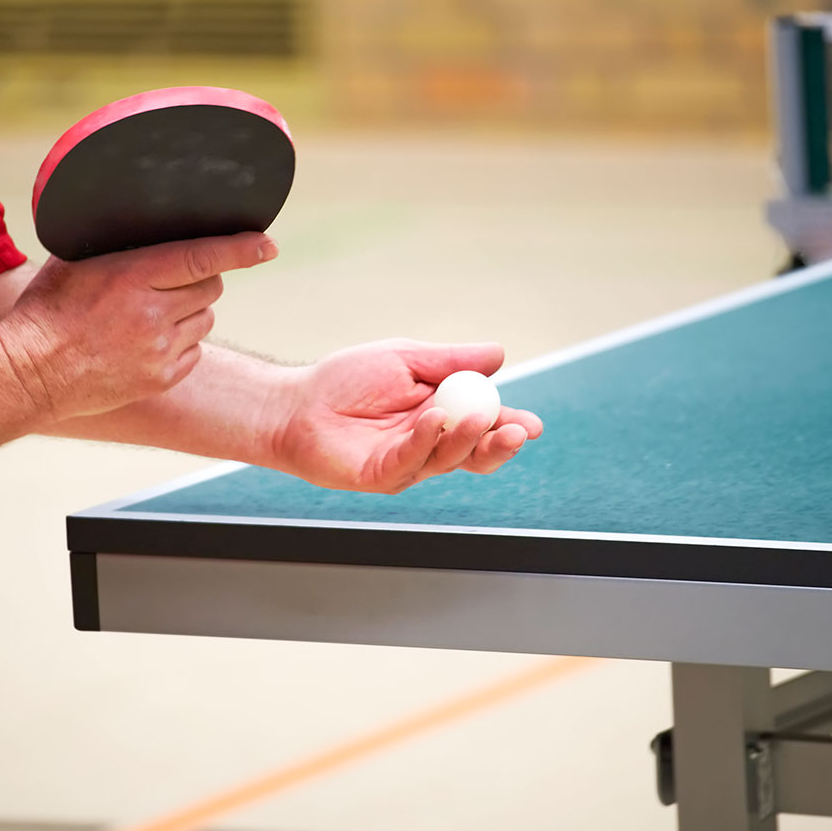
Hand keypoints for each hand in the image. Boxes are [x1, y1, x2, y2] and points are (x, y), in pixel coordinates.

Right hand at [0, 233, 275, 420]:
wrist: (30, 373)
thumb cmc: (47, 309)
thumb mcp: (73, 261)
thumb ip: (117, 246)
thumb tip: (151, 225)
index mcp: (131, 276)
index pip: (202, 256)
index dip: (241, 249)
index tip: (267, 244)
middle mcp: (152, 313)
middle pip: (211, 286)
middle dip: (199, 280)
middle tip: (169, 284)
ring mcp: (159, 350)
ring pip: (206, 318)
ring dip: (190, 312)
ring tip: (149, 316)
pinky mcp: (162, 379)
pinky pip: (194, 351)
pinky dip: (181, 344)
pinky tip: (146, 343)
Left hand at [274, 338, 542, 492]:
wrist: (298, 402)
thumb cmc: (346, 380)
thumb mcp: (406, 358)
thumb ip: (451, 361)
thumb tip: (498, 355)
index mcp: (441, 416)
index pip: (484, 426)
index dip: (509, 427)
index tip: (533, 424)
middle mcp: (429, 444)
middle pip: (475, 453)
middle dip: (500, 444)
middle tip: (518, 431)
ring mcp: (408, 463)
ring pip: (449, 459)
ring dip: (467, 438)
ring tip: (476, 418)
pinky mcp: (383, 475)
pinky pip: (413, 460)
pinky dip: (426, 439)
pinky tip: (433, 420)